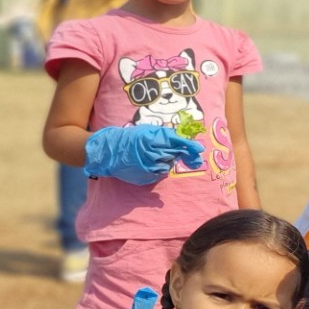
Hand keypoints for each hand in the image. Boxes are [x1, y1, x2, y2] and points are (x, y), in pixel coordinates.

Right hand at [84, 126, 204, 184]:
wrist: (109, 151)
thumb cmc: (130, 138)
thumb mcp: (146, 131)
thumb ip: (164, 135)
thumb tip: (181, 139)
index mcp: (152, 140)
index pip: (176, 142)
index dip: (189, 146)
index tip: (199, 149)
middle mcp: (152, 153)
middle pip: (174, 155)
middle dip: (180, 154)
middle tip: (187, 154)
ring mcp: (148, 166)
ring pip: (168, 165)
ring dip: (167, 160)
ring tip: (156, 155)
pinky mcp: (145, 176)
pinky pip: (160, 173)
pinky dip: (160, 168)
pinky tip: (152, 163)